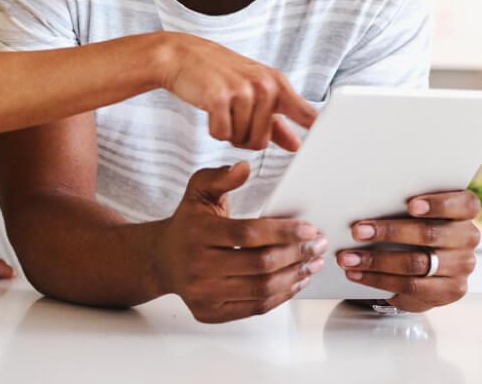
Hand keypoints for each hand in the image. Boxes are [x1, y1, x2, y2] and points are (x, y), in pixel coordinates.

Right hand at [157, 162, 327, 322]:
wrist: (162, 259)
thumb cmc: (189, 222)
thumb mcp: (199, 191)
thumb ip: (220, 177)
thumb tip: (243, 167)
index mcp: (198, 233)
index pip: (249, 234)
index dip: (283, 231)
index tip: (310, 229)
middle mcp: (198, 266)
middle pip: (260, 264)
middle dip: (297, 254)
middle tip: (319, 246)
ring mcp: (203, 293)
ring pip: (261, 289)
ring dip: (294, 277)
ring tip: (313, 264)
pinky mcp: (210, 312)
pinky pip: (254, 308)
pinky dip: (281, 296)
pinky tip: (296, 281)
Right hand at [158, 34, 318, 149]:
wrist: (183, 56)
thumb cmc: (221, 74)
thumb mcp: (254, 90)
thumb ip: (276, 120)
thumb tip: (297, 144)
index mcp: (278, 84)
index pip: (307, 114)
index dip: (319, 132)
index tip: (336, 145)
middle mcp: (264, 86)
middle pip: (263, 141)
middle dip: (246, 137)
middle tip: (234, 115)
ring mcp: (242, 91)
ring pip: (242, 140)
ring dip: (229, 132)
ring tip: (223, 109)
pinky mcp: (219, 98)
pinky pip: (222, 134)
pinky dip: (215, 129)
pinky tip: (211, 109)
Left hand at [335, 189, 480, 311]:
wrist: (432, 266)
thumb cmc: (418, 225)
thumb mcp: (419, 211)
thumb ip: (405, 203)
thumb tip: (366, 198)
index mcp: (465, 211)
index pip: (464, 204)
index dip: (438, 204)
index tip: (411, 206)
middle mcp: (468, 238)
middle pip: (430, 234)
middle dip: (389, 232)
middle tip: (358, 231)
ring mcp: (461, 267)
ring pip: (416, 263)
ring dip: (376, 260)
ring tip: (349, 258)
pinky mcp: (449, 291)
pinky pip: (410, 286)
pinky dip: (378, 279)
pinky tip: (358, 274)